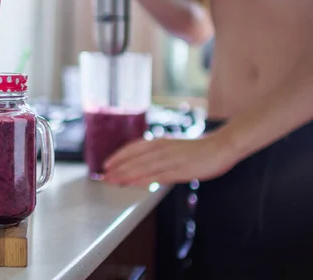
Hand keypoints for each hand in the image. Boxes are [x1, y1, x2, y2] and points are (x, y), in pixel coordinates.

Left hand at [102, 135, 238, 185]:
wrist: (222, 146)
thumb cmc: (199, 149)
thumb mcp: (174, 147)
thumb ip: (159, 153)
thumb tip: (144, 161)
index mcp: (160, 141)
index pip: (133, 147)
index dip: (119, 156)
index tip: (107, 164)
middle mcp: (162, 148)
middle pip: (134, 158)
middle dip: (117, 168)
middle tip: (103, 176)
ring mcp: (170, 159)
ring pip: (142, 167)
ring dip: (125, 174)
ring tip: (112, 181)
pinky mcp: (180, 170)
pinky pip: (157, 176)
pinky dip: (143, 180)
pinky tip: (133, 184)